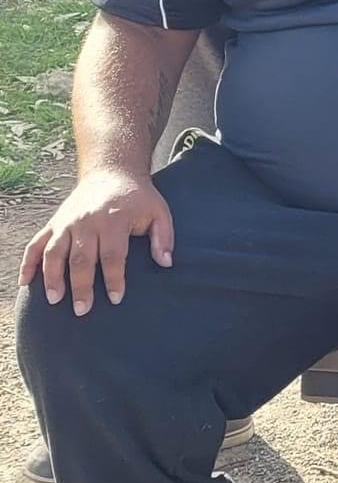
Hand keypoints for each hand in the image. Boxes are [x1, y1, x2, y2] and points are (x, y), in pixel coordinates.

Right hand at [20, 168, 173, 313]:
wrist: (112, 172)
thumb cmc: (138, 198)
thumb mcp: (159, 212)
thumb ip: (164, 238)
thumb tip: (166, 263)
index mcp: (113, 220)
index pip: (113, 255)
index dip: (114, 278)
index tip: (116, 299)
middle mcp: (86, 222)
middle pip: (80, 258)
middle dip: (81, 286)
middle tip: (82, 310)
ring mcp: (66, 222)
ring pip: (54, 253)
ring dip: (52, 277)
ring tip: (54, 300)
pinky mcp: (54, 223)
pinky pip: (36, 244)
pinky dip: (28, 263)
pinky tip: (25, 282)